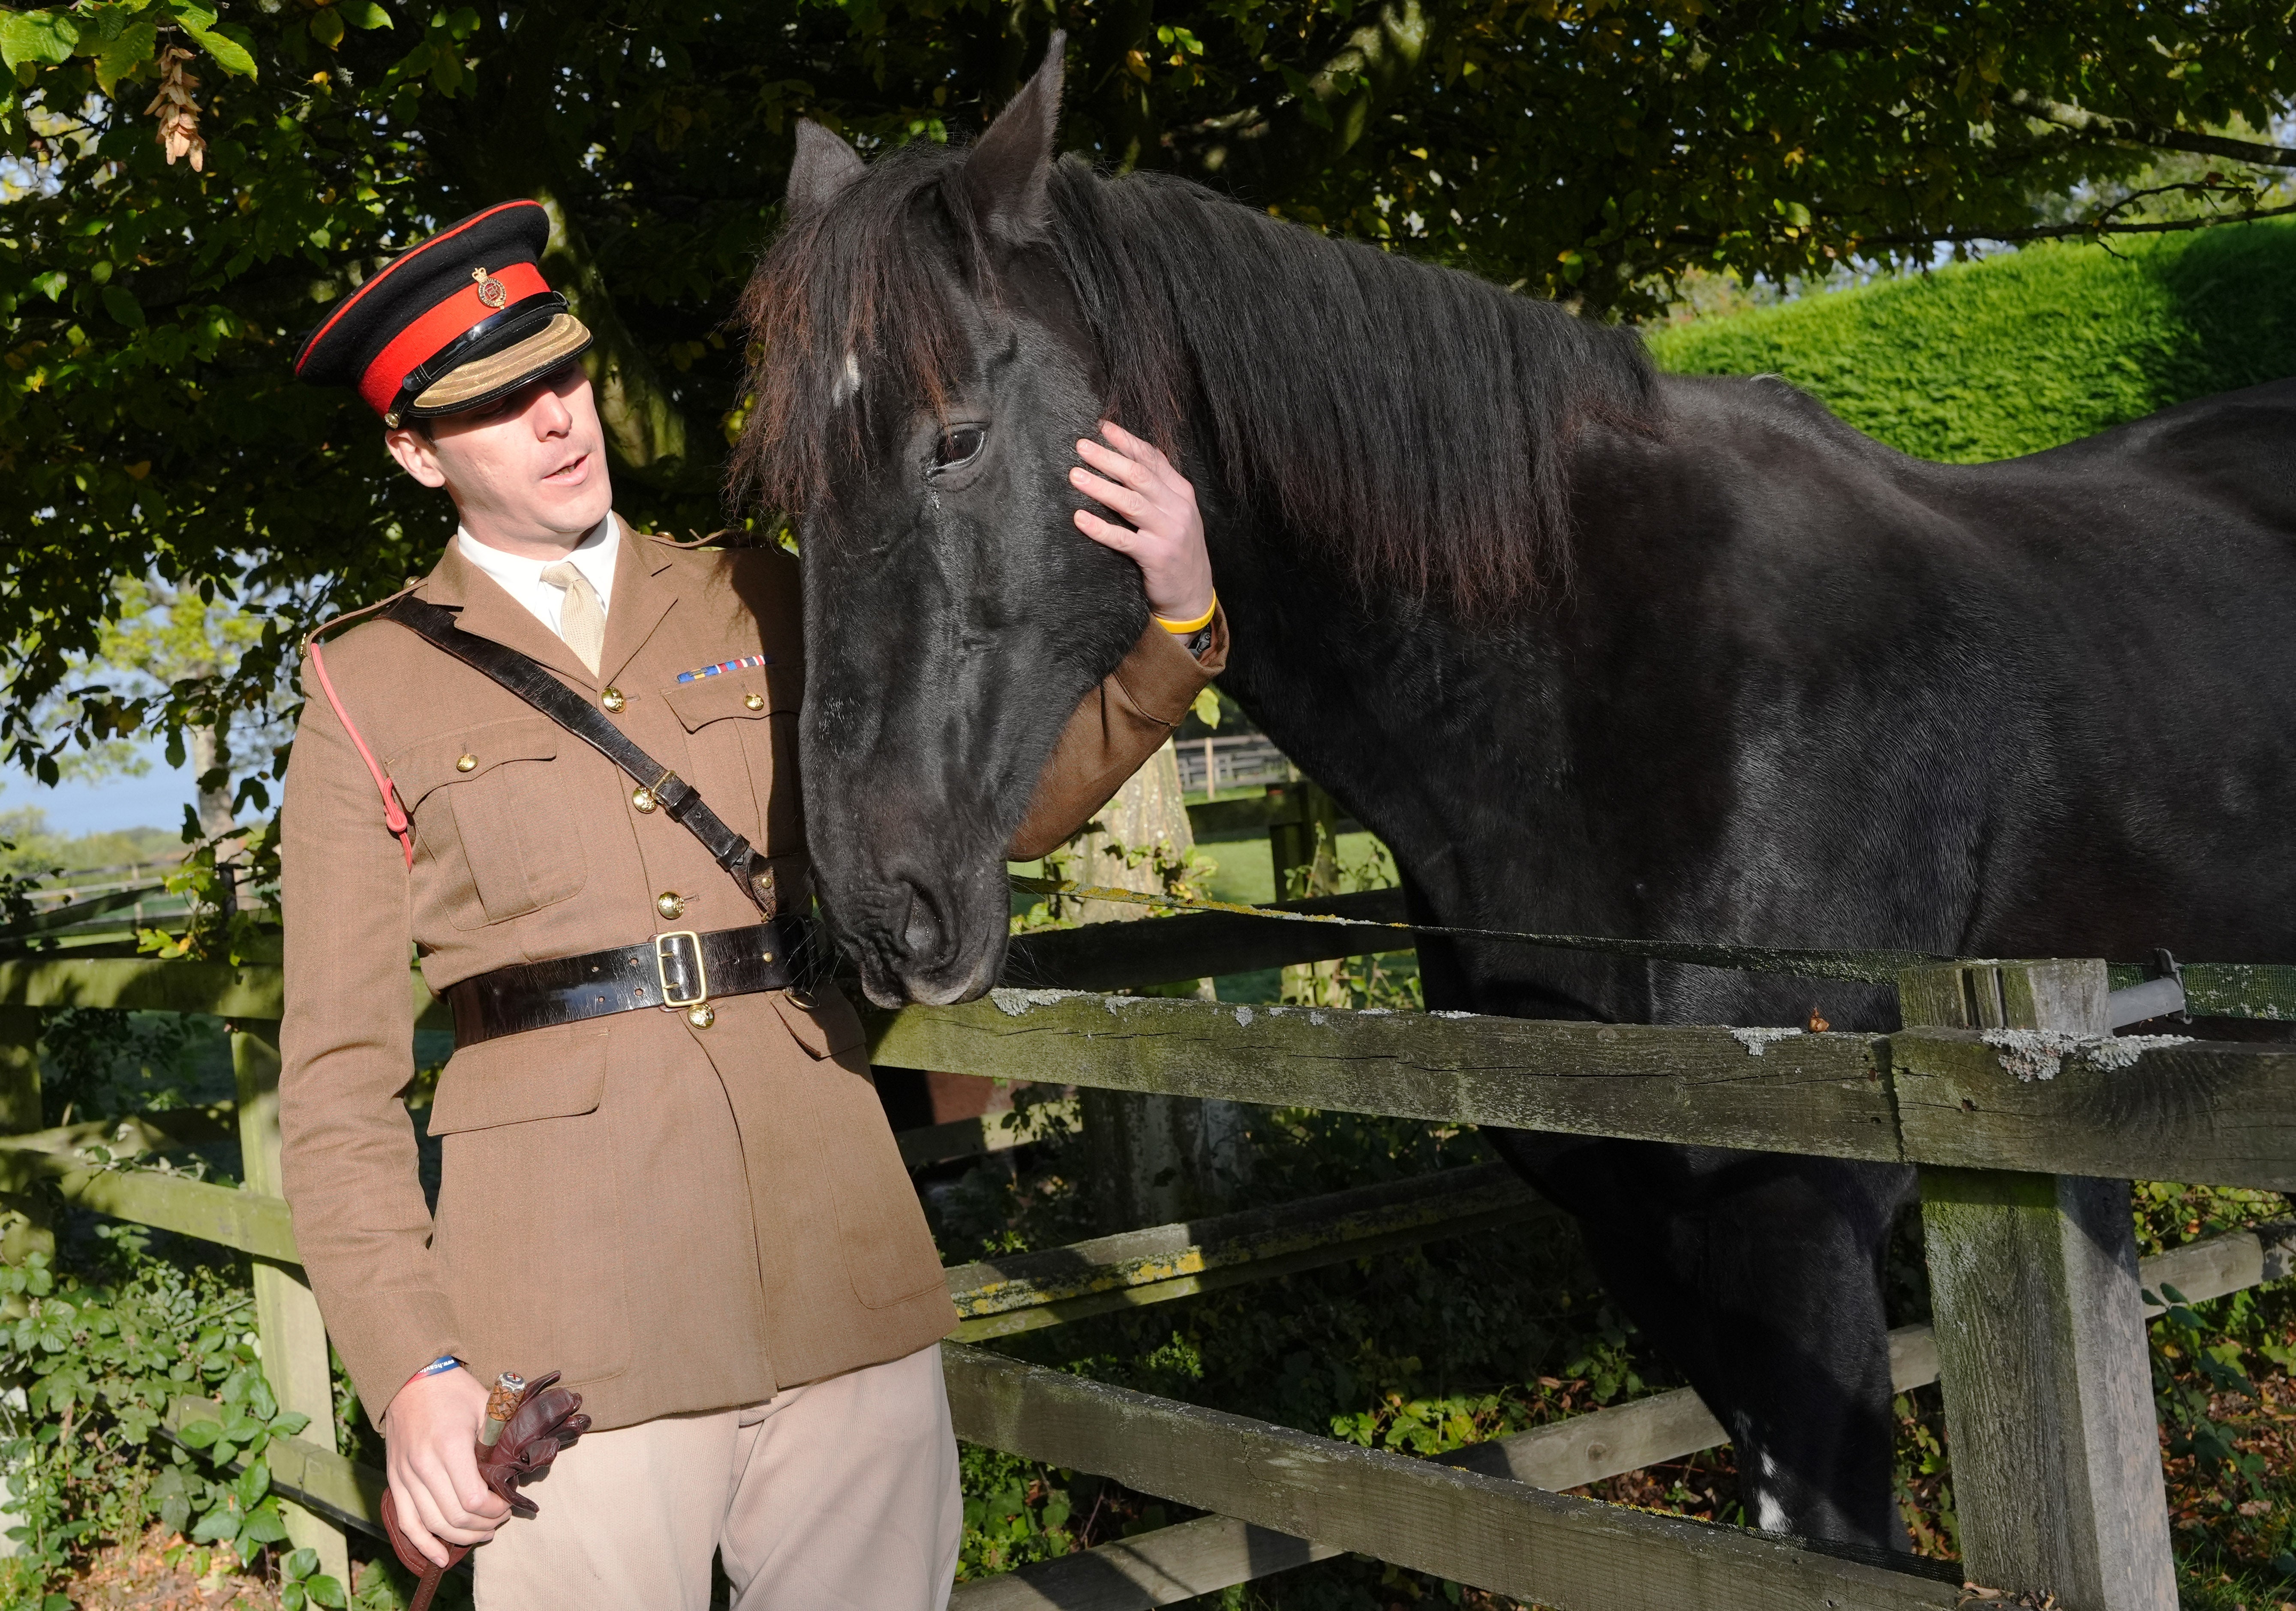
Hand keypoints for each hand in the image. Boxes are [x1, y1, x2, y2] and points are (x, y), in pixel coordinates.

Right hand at [383, 1367, 510, 1566]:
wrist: (412, 1380)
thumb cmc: (454, 1392)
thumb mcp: (487, 1408)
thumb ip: (499, 1441)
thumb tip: (516, 1472)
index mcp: (449, 1446)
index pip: (472, 1499)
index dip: (494, 1510)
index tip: (507, 1505)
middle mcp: (423, 1465)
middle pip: (454, 1517)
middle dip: (482, 1526)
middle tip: (499, 1520)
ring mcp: (405, 1476)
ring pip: (432, 1524)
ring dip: (459, 1537)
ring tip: (481, 1535)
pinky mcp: (394, 1481)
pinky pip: (405, 1523)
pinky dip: (422, 1544)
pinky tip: (439, 1558)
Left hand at [1069, 421, 1215, 624]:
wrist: (1193, 594)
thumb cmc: (1176, 549)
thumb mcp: (1175, 513)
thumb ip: (1158, 487)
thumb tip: (1129, 457)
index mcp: (1181, 493)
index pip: (1153, 459)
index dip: (1126, 441)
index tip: (1102, 427)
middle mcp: (1178, 508)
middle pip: (1139, 475)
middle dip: (1108, 458)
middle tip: (1080, 446)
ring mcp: (1169, 532)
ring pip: (1131, 502)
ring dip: (1101, 487)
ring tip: (1075, 476)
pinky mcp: (1157, 557)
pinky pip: (1124, 539)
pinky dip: (1100, 528)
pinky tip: (1080, 518)